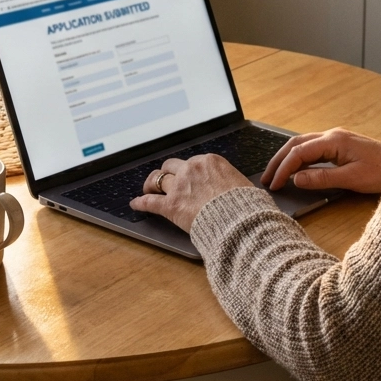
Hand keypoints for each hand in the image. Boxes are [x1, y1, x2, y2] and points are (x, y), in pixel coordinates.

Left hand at [130, 154, 250, 233]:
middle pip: (172, 166)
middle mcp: (191, 169)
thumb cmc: (244, 204)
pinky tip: (135, 204)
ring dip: (151, 184)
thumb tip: (234, 187)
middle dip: (168, 173)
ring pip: (158, 180)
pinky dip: (141, 202)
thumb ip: (229, 181)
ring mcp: (180, 186)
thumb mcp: (241, 183)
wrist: (239, 219)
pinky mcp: (171, 205)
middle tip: (165, 180)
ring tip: (147, 188)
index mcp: (209, 162)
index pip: (192, 162)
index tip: (187, 177)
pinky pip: (150, 201)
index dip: (188, 171)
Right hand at [260, 128, 380, 194]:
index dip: (284, 168)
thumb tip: (296, 179)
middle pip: (296, 144)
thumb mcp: (351, 179)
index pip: (299, 152)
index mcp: (333, 140)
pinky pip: (311, 149)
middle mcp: (331, 135)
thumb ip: (322, 178)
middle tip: (266, 178)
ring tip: (274, 174)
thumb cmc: (380, 172)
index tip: (274, 183)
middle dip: (278, 160)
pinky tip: (293, 170)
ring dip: (286, 158)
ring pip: (302, 144)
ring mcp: (334, 139)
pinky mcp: (337, 145)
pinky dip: (298, 158)